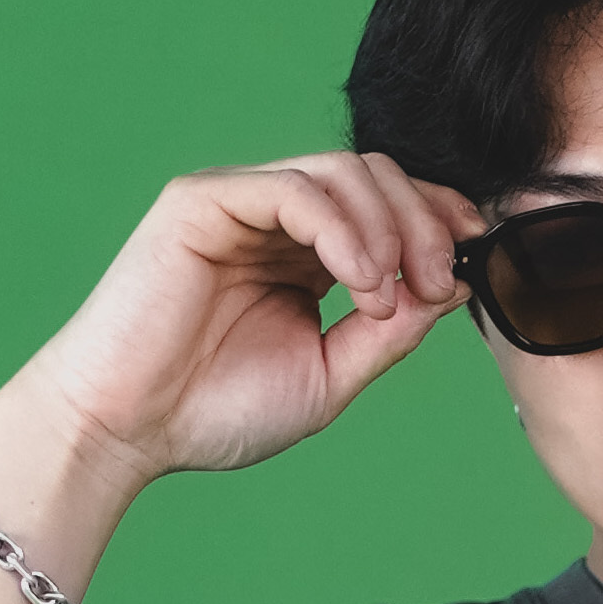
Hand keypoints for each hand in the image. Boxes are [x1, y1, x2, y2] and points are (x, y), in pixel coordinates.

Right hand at [19, 151, 484, 489]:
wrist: (127, 431)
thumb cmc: (214, 412)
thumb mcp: (330, 376)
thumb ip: (390, 332)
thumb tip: (454, 284)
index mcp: (306, 256)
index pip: (390, 208)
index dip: (441, 224)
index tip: (476, 264)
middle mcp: (277, 220)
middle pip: (377, 177)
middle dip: (425, 223)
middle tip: (438, 283)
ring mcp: (239, 202)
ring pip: (343, 171)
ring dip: (388, 228)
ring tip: (388, 295)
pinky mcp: (204, 200)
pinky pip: (294, 188)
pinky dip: (343, 228)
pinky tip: (359, 281)